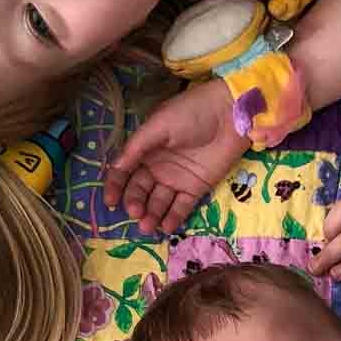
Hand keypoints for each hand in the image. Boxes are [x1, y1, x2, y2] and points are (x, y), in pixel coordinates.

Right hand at [102, 79, 249, 235]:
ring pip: (159, 202)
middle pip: (140, 190)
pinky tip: (166, 227)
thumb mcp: (158, 125)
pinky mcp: (196, 188)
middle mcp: (157, 167)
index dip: (115, 186)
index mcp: (145, 150)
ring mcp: (177, 179)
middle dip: (135, 204)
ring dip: (151, 215)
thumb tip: (116, 168)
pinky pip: (182, 207)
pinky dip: (173, 218)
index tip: (111, 202)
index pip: (125, 172)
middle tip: (136, 213)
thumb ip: (136, 147)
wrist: (229, 115)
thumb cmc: (191, 113)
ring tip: (148, 227)